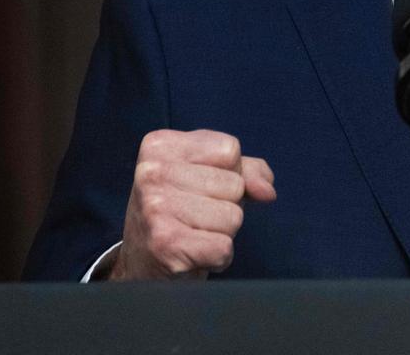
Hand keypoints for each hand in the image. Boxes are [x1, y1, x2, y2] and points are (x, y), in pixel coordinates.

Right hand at [110, 129, 275, 279]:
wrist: (142, 264)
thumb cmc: (179, 212)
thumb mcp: (207, 174)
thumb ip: (246, 170)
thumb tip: (267, 190)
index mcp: (160, 145)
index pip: (230, 150)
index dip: (229, 173)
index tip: (198, 187)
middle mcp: (152, 172)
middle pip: (235, 184)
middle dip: (225, 205)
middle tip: (194, 216)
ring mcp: (156, 208)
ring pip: (233, 216)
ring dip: (222, 232)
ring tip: (193, 233)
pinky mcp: (166, 244)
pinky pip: (224, 247)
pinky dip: (217, 257)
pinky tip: (193, 254)